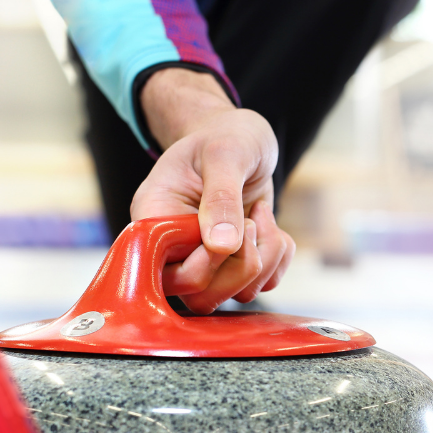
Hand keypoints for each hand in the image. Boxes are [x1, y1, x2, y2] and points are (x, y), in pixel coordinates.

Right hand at [130, 68, 294, 313]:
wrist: (241, 137)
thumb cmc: (225, 136)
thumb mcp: (225, 153)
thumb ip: (221, 197)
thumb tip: (222, 246)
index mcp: (154, 220)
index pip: (167, 273)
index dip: (205, 262)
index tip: (232, 226)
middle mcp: (173, 249)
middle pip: (200, 296)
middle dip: (241, 264)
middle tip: (250, 220)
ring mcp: (204, 262)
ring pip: (235, 295)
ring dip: (264, 257)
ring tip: (259, 214)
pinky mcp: (235, 265)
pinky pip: (263, 285)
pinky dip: (278, 256)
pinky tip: (267, 223)